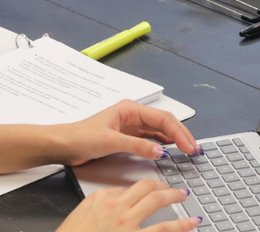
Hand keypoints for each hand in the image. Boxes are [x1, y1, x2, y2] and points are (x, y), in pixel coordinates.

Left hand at [54, 101, 199, 166]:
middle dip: (181, 134)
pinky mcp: (128, 137)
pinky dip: (163, 145)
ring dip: (174, 139)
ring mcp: (131, 126)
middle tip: (195, 150)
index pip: (161, 118)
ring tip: (188, 150)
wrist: (65, 145)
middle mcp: (132, 115)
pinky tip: (171, 151)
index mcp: (129, 109)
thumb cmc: (82, 137)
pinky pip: (151, 139)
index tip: (189, 146)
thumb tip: (160, 151)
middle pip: (164, 122)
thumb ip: (136, 146)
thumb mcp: (110, 141)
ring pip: (159, 130)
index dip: (178, 132)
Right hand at [57, 179, 199, 231]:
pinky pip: (162, 231)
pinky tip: (189, 225)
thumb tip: (117, 200)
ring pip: (158, 205)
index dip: (145, 189)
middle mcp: (118, 209)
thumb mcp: (83, 215)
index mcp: (103, 199)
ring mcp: (128, 226)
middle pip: (147, 189)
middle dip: (165, 187)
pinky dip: (178, 227)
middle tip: (177, 190)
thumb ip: (101, 206)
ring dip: (176, 199)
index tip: (154, 191)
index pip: (129, 188)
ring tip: (186, 201)